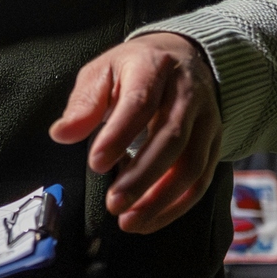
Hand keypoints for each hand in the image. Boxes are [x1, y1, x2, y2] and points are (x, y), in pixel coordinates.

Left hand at [48, 32, 222, 233]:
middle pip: (171, 138)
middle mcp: (187, 93)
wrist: (184, 58)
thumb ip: (84, 104)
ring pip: (192, 164)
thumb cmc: (134, 69)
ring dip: (161, 198)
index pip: (140, 101)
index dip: (119, 135)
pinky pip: (202, 180)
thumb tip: (61, 134)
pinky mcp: (215, 143)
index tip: (96, 163)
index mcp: (154, 67)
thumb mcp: (103, 72)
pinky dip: (177, 205)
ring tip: (129, 220)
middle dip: (142, 176)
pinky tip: (150, 219)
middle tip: (114, 202)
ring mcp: (207, 119)